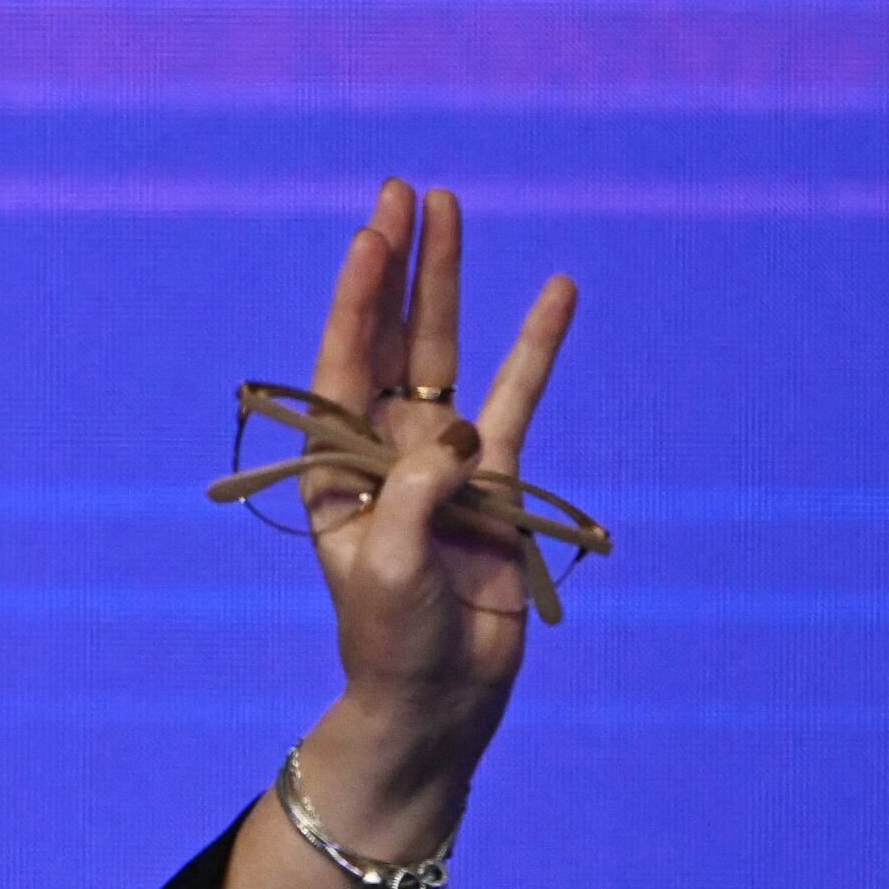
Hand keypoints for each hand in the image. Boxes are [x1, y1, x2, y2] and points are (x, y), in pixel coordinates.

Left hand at [217, 183, 581, 888]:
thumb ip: (414, 499)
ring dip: (451, 286)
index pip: (339, 365)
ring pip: (446, 354)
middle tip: (404, 191)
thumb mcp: (389, 569)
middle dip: (398, 266)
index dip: (356, 298)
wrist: (441, 697)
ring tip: (452, 208)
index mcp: (333, 470)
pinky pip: (519, 399)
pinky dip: (538, 346)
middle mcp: (381, 452)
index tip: (371, 232)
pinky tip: (556, 291)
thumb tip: (454, 439)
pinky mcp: (495, 482)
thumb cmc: (393, 641)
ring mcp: (439, 460)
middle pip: (388, 339)